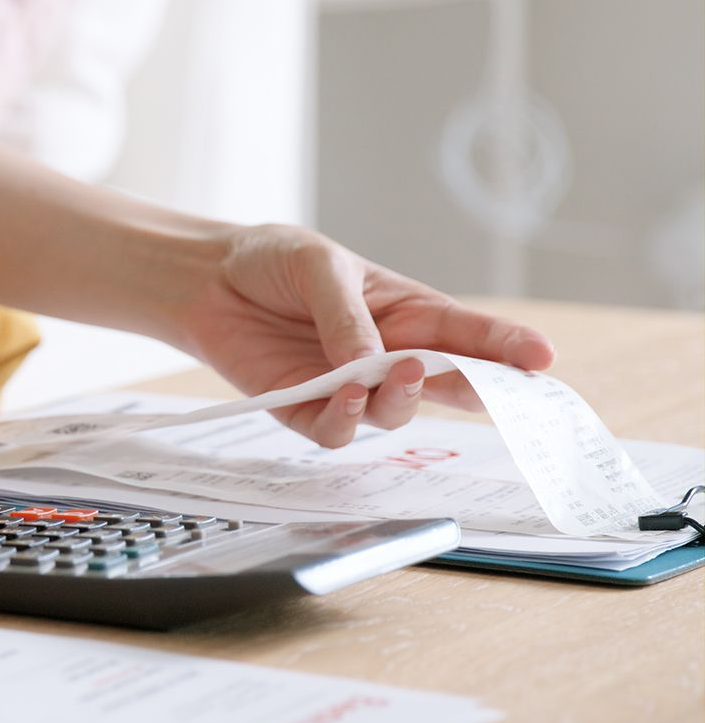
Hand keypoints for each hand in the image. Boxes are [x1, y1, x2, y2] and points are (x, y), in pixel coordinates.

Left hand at [181, 224, 555, 446]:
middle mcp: (388, 357)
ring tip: (394, 373)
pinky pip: (336, 432)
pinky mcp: (304, 411)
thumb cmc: (273, 262)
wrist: (207, 280)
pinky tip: (343, 396)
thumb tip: (375, 364)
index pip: (468, 335)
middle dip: (480, 391)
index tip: (543, 357)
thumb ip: (348, 315)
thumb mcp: (319, 266)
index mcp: (407, 314)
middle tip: (490, 388)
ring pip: (394, 414)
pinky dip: (344, 420)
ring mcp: (349, 389)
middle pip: (448, 385)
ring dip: (400, 400)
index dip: (508, 348)